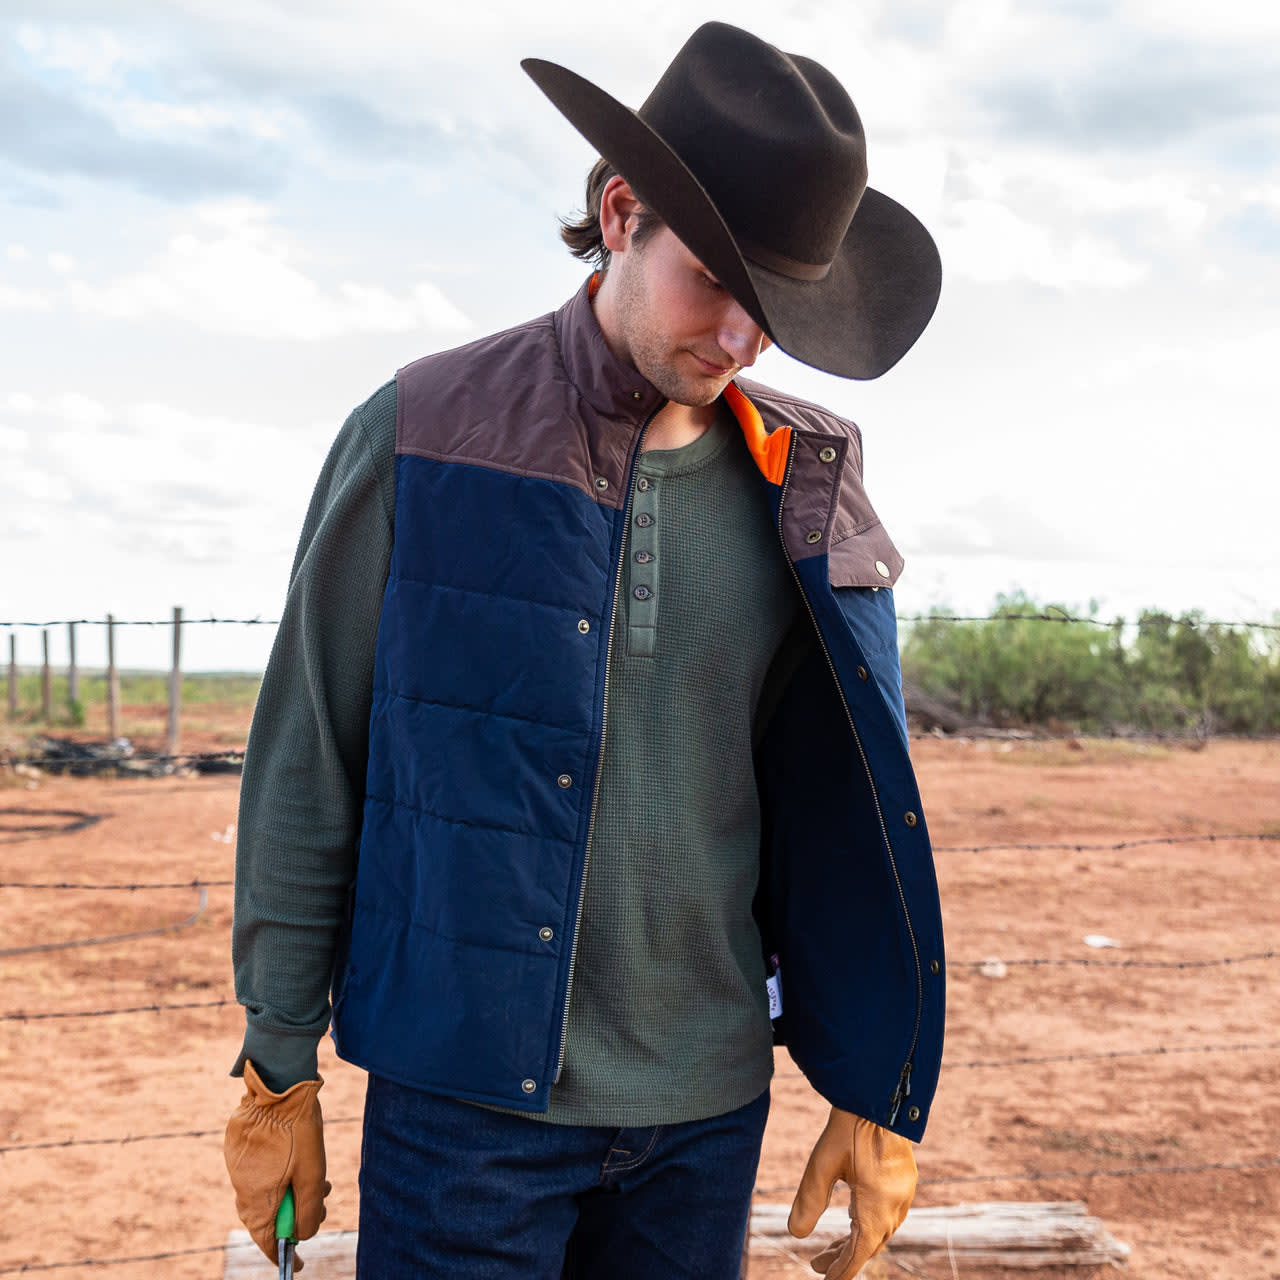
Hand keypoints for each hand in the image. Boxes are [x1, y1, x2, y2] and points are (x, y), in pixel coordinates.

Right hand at [224, 1060, 329, 1264]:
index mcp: (256, 1198)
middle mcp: (243, 1188)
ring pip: (271, 1194)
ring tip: (320, 1180)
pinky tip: (305, 1162)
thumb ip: (308, 1210)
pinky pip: (265, 1176)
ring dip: (296, 1192)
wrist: (280, 1084)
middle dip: (299, 1215)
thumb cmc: (298, 1129)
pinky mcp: (244, 1153)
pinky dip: (285, 1176)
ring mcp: (242, 1169)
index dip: (284, 1254)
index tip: (299, 1265)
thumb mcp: (312, 1174)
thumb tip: (304, 1236)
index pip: (266, 1240)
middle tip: (322, 1202)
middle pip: (271, 1217)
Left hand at [787, 1107, 916, 1277]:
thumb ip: (809, 1200)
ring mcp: (904, 1193)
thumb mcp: (821, 1164)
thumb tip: (795, 1234)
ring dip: (857, 1242)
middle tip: (817, 1264)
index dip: (841, 1271)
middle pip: (869, 1245)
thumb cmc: (848, 1127)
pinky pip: (888, 1215)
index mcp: (877, 1207)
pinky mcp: (904, 1180)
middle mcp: (896, 1206)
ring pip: (880, 1231)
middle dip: (844, 1258)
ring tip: (832, 1248)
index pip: (859, 1254)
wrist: (879, 1095)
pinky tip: (854, 1219)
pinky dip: (869, 1224)